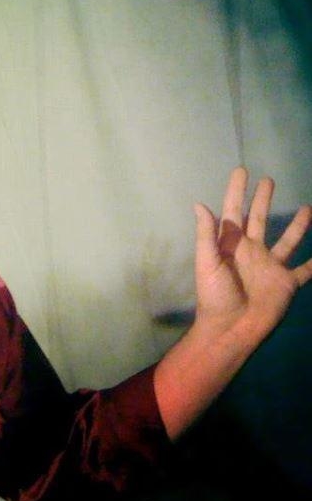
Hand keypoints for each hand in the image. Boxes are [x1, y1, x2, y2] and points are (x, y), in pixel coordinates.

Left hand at [194, 167, 311, 344]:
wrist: (231, 329)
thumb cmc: (215, 295)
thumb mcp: (207, 262)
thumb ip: (206, 235)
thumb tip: (199, 204)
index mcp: (230, 245)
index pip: (234, 211)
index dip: (237, 191)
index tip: (242, 171)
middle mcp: (251, 251)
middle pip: (260, 219)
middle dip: (263, 200)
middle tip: (269, 180)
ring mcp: (270, 266)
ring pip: (287, 240)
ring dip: (298, 225)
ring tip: (308, 207)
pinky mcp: (286, 283)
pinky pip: (305, 270)